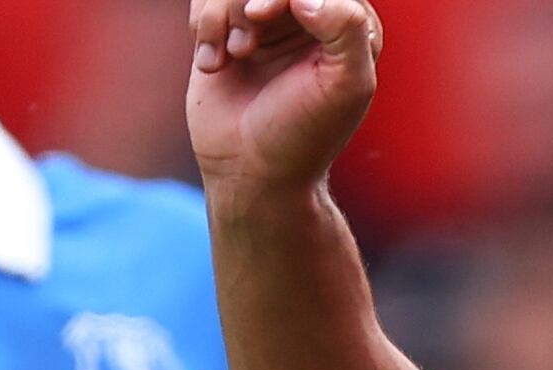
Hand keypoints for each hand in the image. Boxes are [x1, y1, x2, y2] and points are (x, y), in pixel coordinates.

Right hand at [188, 0, 379, 204]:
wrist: (252, 169)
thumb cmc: (305, 133)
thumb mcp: (346, 86)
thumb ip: (346, 29)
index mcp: (350, 22)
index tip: (259, 14)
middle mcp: (309, 15)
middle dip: (244, 2)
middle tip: (244, 47)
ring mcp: (266, 21)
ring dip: (220, 16)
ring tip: (233, 57)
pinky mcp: (227, 31)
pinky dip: (202, 26)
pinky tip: (213, 65)